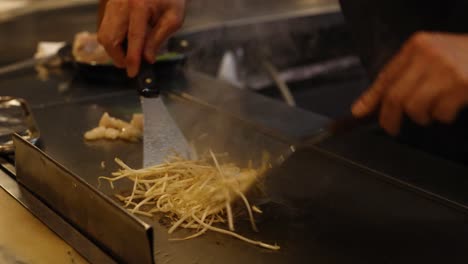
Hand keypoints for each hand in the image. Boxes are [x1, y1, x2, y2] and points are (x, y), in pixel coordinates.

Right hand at [97, 0, 184, 76]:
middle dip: (118, 57)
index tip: (132, 72)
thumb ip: (159, 38)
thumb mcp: (173, 18)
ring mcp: (111, 3)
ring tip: (131, 52)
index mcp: (140, 5)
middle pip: (109, 37)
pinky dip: (113, 40)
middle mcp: (121, 4)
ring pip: (103, 34)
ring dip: (115, 50)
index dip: (132, 57)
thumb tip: (147, 59)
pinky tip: (126, 40)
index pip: (134, 36)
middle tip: (132, 63)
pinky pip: (104, 28)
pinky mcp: (106, 5)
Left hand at [351, 32, 467, 134]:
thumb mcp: (431, 58)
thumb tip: (367, 105)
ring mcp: (445, 69)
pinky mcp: (461, 85)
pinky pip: (440, 113)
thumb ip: (404, 76)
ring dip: (422, 116)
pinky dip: (443, 116)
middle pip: (395, 96)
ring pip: (414, 107)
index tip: (359, 113)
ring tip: (433, 109)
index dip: (371, 98)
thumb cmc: (462, 58)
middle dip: (390, 117)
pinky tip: (451, 107)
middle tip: (391, 128)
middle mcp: (428, 55)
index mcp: (417, 46)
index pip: (386, 76)